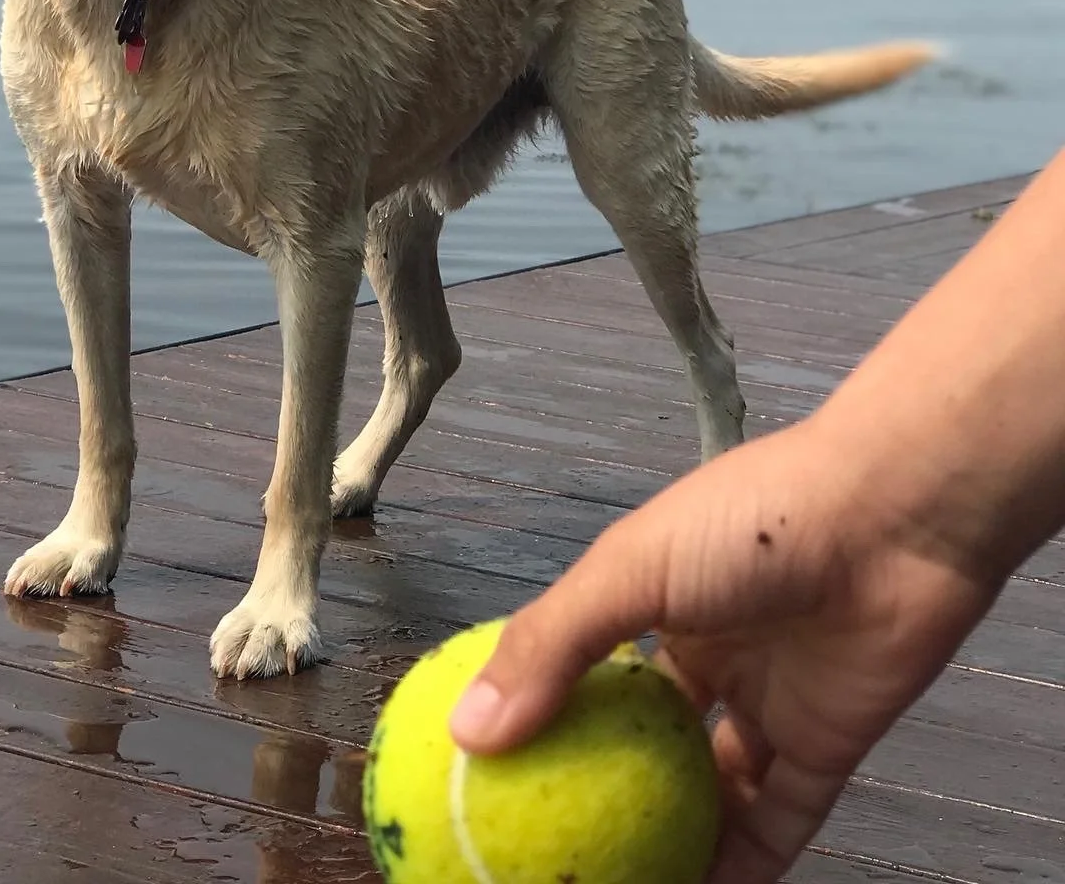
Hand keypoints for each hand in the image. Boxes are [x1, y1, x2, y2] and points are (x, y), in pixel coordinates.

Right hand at [449, 415, 1000, 883]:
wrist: (895, 517)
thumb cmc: (754, 520)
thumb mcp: (631, 570)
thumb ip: (553, 647)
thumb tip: (469, 731)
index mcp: (649, 600)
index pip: (581, 671)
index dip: (538, 719)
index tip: (490, 776)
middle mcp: (703, 655)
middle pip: (640, 739)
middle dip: (597, 790)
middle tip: (549, 848)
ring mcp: (764, 703)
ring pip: (705, 791)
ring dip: (665, 839)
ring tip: (611, 881)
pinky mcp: (823, 748)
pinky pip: (774, 825)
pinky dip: (738, 868)